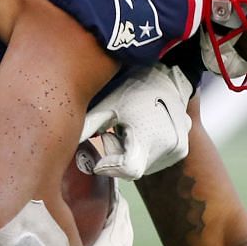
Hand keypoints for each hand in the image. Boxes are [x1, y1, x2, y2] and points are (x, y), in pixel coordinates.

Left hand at [79, 65, 193, 179]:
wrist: (168, 75)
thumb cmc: (134, 88)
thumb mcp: (108, 105)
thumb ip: (88, 126)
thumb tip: (66, 142)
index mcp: (150, 137)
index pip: (128, 170)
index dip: (110, 168)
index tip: (99, 159)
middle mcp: (169, 148)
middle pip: (134, 168)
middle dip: (116, 156)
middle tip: (111, 133)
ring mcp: (177, 150)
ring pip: (143, 166)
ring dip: (129, 154)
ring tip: (126, 130)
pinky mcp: (181, 149)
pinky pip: (154, 160)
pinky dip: (142, 152)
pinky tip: (139, 131)